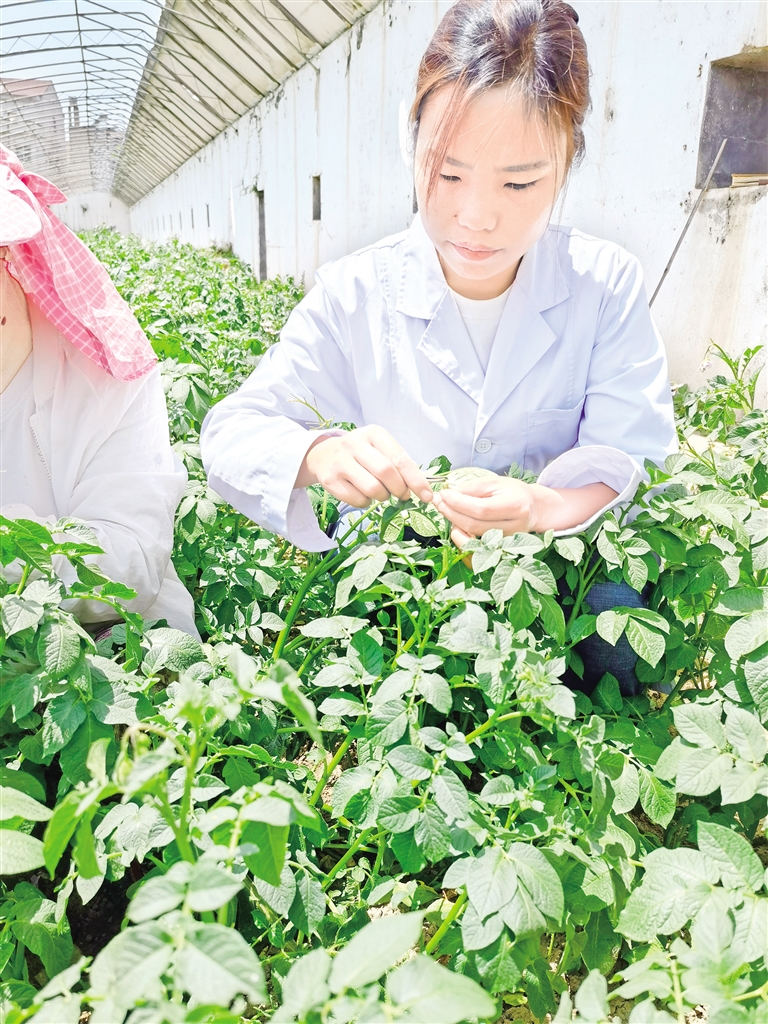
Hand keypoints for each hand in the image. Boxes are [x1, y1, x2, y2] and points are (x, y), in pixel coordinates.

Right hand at [295, 425, 432, 507]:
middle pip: (386, 473)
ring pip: (373, 489)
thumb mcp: (380, 449)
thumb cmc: (361, 453)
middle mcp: (354, 444)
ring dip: (383, 496)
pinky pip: (358, 500)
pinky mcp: (330, 480)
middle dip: (400, 489)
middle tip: (403, 495)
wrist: (323, 455)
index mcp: (373, 434)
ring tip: (380, 491)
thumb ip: (399, 463)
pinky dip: (367, 502)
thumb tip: (420, 488)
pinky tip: (363, 492)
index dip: (416, 479)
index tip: (427, 495)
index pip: (400, 458)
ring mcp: (340, 462)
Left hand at [432, 476, 537, 546]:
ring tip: (444, 507)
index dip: (459, 503)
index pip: (481, 509)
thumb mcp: (496, 482)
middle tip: (438, 500)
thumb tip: (451, 492)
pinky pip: (475, 542)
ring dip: (453, 521)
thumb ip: (474, 488)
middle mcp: (513, 526)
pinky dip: (461, 531)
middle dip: (451, 512)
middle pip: (474, 524)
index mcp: (515, 505)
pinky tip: (454, 520)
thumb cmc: (514, 492)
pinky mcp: (500, 547)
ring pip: (473, 535)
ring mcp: (507, 540)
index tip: (444, 493)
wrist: (533, 509)